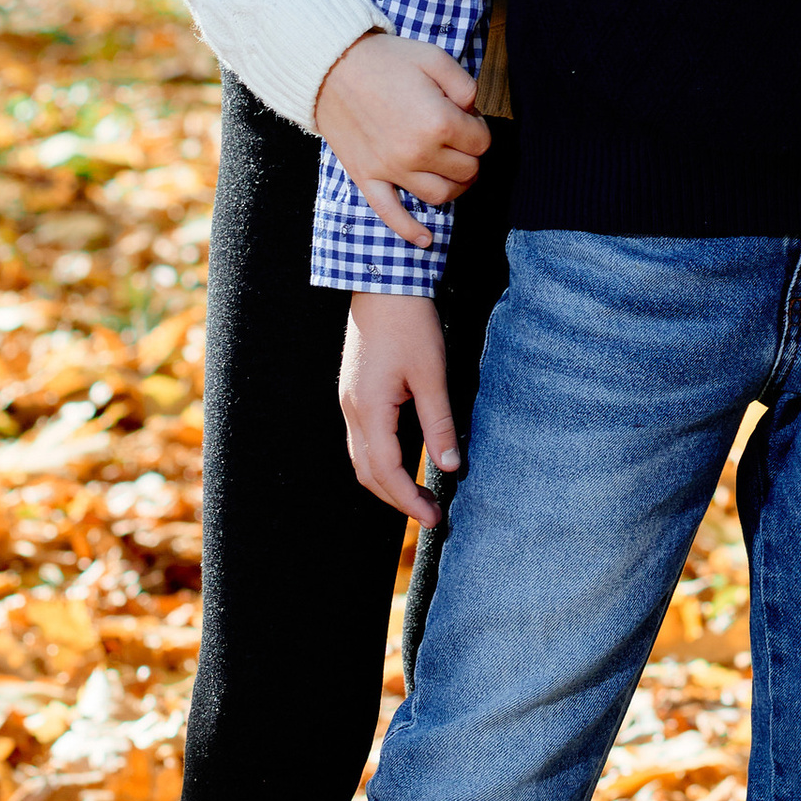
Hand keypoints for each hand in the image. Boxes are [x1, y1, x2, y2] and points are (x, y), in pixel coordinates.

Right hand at [316, 29, 489, 248]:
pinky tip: (427, 240)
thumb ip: (466, 86)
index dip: (479, 128)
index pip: (482, 142)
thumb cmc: (384, 60)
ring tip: (452, 172)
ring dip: (455, 187)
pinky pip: (391, 214)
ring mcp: (391, 170)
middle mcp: (417, 152)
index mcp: (438, 122)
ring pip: (440, 196)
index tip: (466, 117)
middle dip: (470, 155)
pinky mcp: (368, 177)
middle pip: (467, 171)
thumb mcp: (434, 58)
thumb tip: (473, 113)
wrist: (330, 66)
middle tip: (458, 138)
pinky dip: (411, 231)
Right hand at [340, 292, 455, 524]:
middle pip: (368, 472)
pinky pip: (363, 439)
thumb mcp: (431, 374)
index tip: (434, 518)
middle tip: (432, 515)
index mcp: (369, 409)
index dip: (409, 500)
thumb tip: (451, 466)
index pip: (386, 472)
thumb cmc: (409, 323)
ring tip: (420, 495)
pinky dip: (382, 461)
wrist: (382, 282)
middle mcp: (351, 410)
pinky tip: (406, 462)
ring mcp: (350, 401)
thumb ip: (439, 423)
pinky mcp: (355, 392)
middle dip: (398, 499)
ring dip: (389, 482)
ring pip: (362, 458)